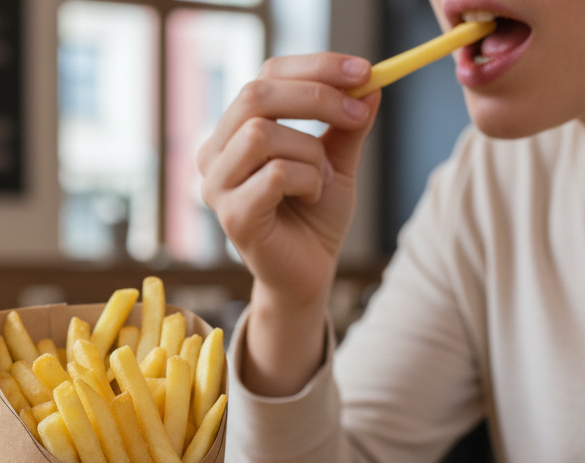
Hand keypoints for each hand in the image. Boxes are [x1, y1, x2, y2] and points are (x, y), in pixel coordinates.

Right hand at [196, 54, 379, 395]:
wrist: (310, 274)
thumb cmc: (315, 216)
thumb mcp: (337, 159)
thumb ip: (347, 123)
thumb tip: (370, 82)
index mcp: (234, 131)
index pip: (266, 75)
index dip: (315, 67)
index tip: (364, 71)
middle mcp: (214, 154)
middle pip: (256, 94)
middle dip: (317, 96)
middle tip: (359, 113)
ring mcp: (216, 186)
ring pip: (263, 133)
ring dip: (310, 151)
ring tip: (322, 176)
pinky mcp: (231, 216)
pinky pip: (274, 174)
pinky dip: (307, 179)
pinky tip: (311, 196)